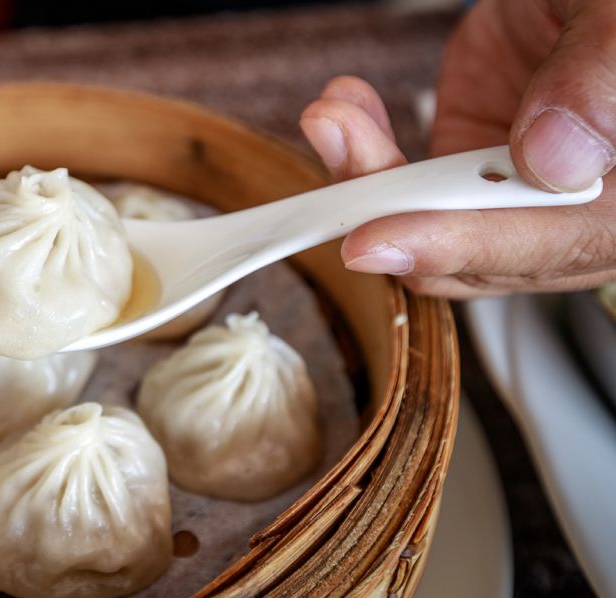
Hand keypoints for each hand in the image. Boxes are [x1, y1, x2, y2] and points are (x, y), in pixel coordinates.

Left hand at [300, 0, 615, 296]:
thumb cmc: (612, 14)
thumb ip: (598, 84)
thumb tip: (551, 160)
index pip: (540, 246)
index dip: (453, 246)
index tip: (375, 242)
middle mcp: (564, 214)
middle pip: (460, 253)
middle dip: (384, 206)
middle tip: (337, 148)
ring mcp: (505, 194)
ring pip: (417, 224)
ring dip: (362, 174)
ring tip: (331, 115)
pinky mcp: (463, 168)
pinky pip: (400, 183)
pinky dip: (363, 150)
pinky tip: (347, 108)